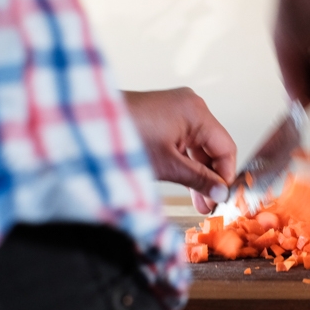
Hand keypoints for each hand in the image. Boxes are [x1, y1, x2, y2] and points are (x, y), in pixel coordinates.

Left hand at [124, 88, 236, 213]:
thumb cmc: (121, 135)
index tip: (221, 196)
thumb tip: (219, 192)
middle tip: (209, 203)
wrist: (84, 123)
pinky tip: (184, 182)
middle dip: (211, 177)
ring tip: (197, 200)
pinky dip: (185, 162)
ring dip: (198, 173)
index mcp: (195, 112)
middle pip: (213, 148)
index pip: (226, 148)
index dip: (226, 175)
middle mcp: (190, 106)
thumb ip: (198, 180)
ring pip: (198, 147)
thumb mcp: (166, 165)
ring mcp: (177, 109)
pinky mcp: (164, 116)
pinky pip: (184, 141)